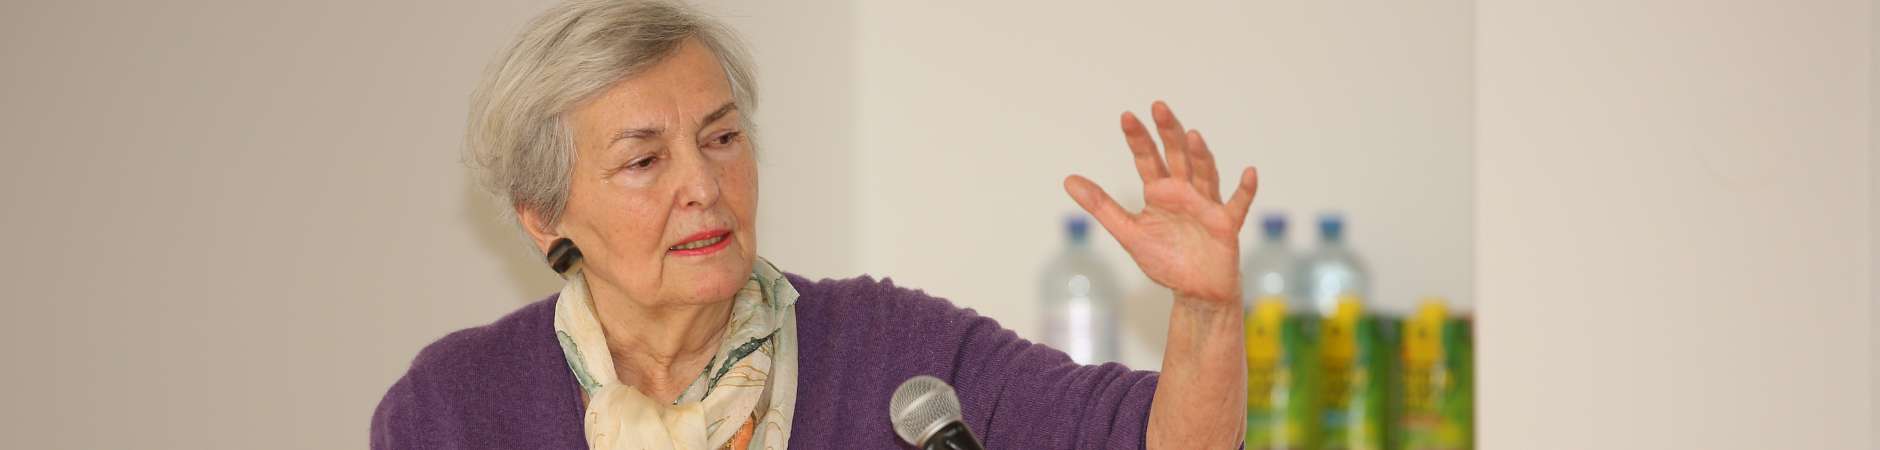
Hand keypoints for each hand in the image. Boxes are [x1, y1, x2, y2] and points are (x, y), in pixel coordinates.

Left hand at [1063, 101, 1258, 304]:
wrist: (1194, 291)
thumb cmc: (1165, 259)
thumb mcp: (1128, 232)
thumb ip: (1102, 206)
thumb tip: (1068, 180)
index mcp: (1160, 192)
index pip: (1147, 159)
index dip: (1138, 139)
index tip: (1127, 117)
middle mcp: (1185, 191)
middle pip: (1177, 156)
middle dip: (1168, 133)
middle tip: (1159, 107)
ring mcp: (1207, 205)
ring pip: (1205, 174)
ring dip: (1200, 155)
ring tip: (1192, 135)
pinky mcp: (1226, 224)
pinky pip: (1238, 204)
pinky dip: (1245, 189)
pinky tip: (1249, 173)